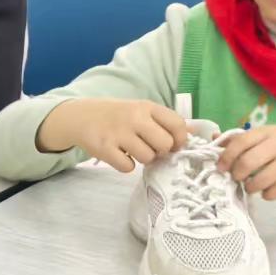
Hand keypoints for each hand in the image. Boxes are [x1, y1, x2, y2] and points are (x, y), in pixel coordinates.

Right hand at [35, 97, 191, 171]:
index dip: (180, 139)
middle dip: (161, 151)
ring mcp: (118, 133)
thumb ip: (164, 121)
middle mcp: (134, 118)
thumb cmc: (117, 116)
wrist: (81, 117)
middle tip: (150, 149)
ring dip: (143, 159)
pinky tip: (119, 156)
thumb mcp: (141, 110)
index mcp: (147, 107)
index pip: (177, 124)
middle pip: (164, 144)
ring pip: (147, 157)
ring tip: (133, 151)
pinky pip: (127, 167)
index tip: (174, 145)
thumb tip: (194, 134)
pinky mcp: (104, 148)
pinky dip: (125, 165)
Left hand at [218, 124, 275, 200]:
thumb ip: (243, 139)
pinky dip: (267, 194)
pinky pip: (272, 193)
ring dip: (250, 187)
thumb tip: (213, 140)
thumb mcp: (271, 135)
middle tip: (238, 178)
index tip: (221, 168)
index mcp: (269, 132)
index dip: (225, 157)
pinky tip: (270, 188)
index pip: (240, 142)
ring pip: (258, 182)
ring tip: (253, 185)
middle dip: (236, 175)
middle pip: (246, 163)